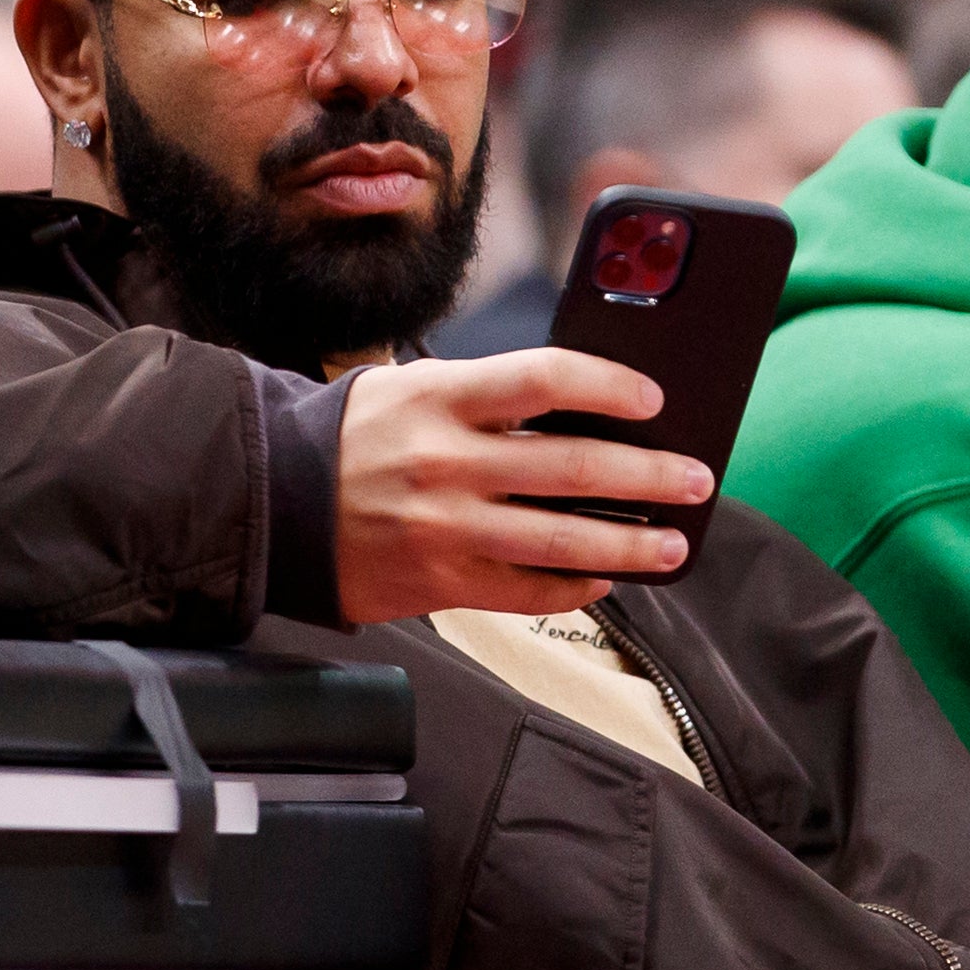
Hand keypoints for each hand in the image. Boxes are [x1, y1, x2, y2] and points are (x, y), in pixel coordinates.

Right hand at [334, 348, 711, 622]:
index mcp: (443, 398)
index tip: (653, 398)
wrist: (274, 501)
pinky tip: (604, 579)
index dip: (612, 386)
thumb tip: (588, 411)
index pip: (548, 378)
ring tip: (672, 544)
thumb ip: (490, 395)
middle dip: (650, 476)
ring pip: (563, 542)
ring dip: (631, 545)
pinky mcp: (440, 583)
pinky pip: (527, 591)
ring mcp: (445, 528)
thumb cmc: (358, 435)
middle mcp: (447, 462)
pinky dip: (574, 587)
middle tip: (696, 480)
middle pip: (575, 467)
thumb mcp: (415, 386)